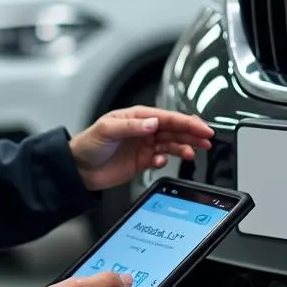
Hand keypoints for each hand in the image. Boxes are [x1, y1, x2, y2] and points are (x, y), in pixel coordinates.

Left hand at [69, 106, 213, 190]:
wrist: (78, 169)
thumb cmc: (88, 143)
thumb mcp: (108, 130)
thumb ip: (132, 127)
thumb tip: (153, 123)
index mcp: (137, 117)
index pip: (167, 117)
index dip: (186, 122)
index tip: (201, 127)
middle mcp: (144, 130)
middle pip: (174, 130)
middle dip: (192, 133)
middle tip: (208, 138)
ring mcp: (144, 145)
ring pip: (171, 144)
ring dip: (184, 147)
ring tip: (194, 151)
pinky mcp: (142, 161)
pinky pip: (160, 159)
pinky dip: (165, 160)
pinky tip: (163, 161)